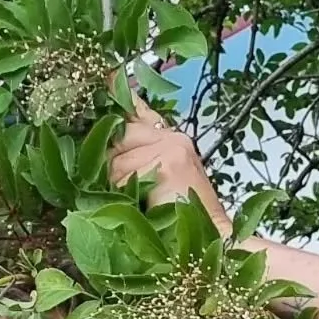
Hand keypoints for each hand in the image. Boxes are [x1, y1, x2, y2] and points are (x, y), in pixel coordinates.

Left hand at [108, 95, 231, 234]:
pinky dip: (125, 197)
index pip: (138, 111)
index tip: (108, 77)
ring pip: (116, 161)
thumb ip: (135, 164)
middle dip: (110, 164)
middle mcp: (171, 137)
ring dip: (117, 189)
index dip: (120, 96)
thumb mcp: (156, 187)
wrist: (215, 241)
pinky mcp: (167, 160)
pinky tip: (144, 207)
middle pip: (117, 136)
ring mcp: (170, 146)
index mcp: (170, 141)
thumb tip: (103, 155)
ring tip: (140, 205)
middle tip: (124, 189)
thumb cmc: (183, 222)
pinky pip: (124, 175)